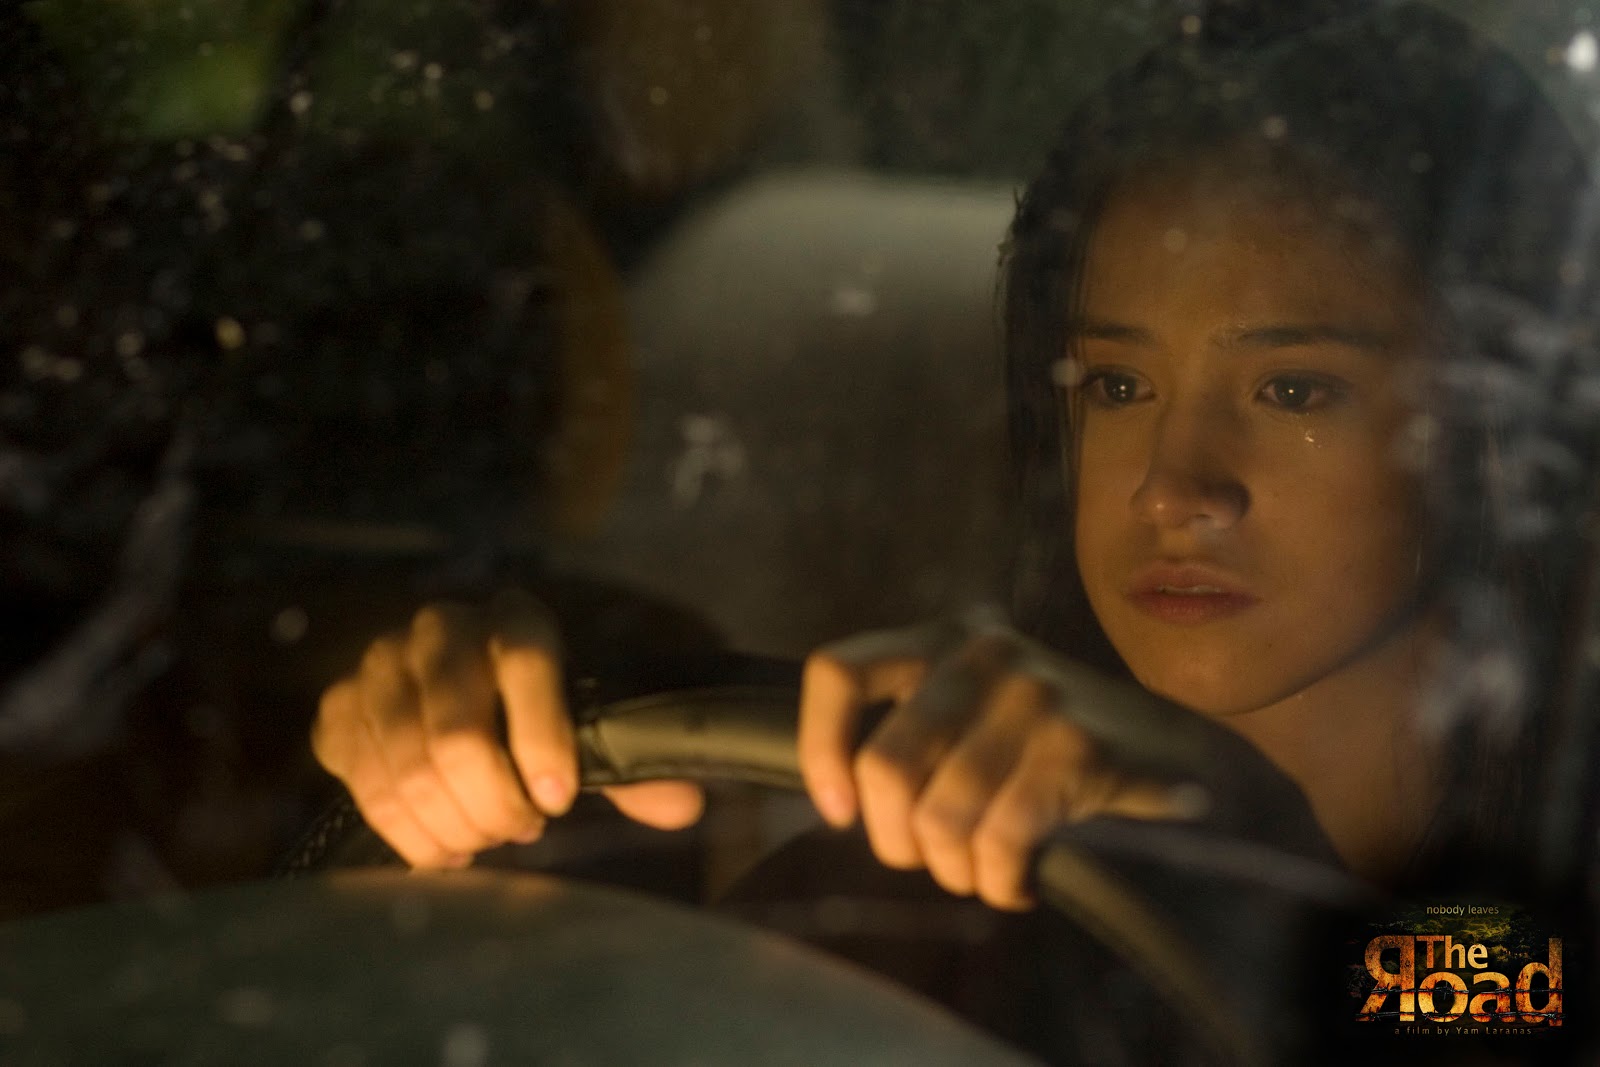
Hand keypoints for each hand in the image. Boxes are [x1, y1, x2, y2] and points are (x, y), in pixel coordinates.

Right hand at [310, 591, 703, 868]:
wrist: (455, 695)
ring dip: (452, 825)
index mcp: (515, 620)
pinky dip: (407, 832)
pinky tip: (442, 846)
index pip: (529, 665)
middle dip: (494, 804)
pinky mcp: (338, 710)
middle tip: (522, 830)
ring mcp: (380, 667)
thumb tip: (681, 805)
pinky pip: (364, 785)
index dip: (542, 738)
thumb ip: (635, 768)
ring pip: (407, 768)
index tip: (558, 802)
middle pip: (457, 733)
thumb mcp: (589, 728)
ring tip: (485, 841)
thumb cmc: (536, 717)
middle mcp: (441, 630)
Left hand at [797, 610, 1203, 910]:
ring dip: (954, 869)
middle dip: (895, 839)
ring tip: (978, 873)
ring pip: (941, 816)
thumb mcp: (974, 705)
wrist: (1174, 751)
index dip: (820, 750)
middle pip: (885, 767)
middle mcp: (983, 654)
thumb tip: (838, 797)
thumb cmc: (1048, 743)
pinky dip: (999, 883)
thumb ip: (910, 728)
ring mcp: (1033, 696)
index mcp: (942, 637)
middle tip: (926, 858)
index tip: (838, 810)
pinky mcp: (1076, 748)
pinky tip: (1015, 885)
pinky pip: (1001, 840)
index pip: (838, 672)